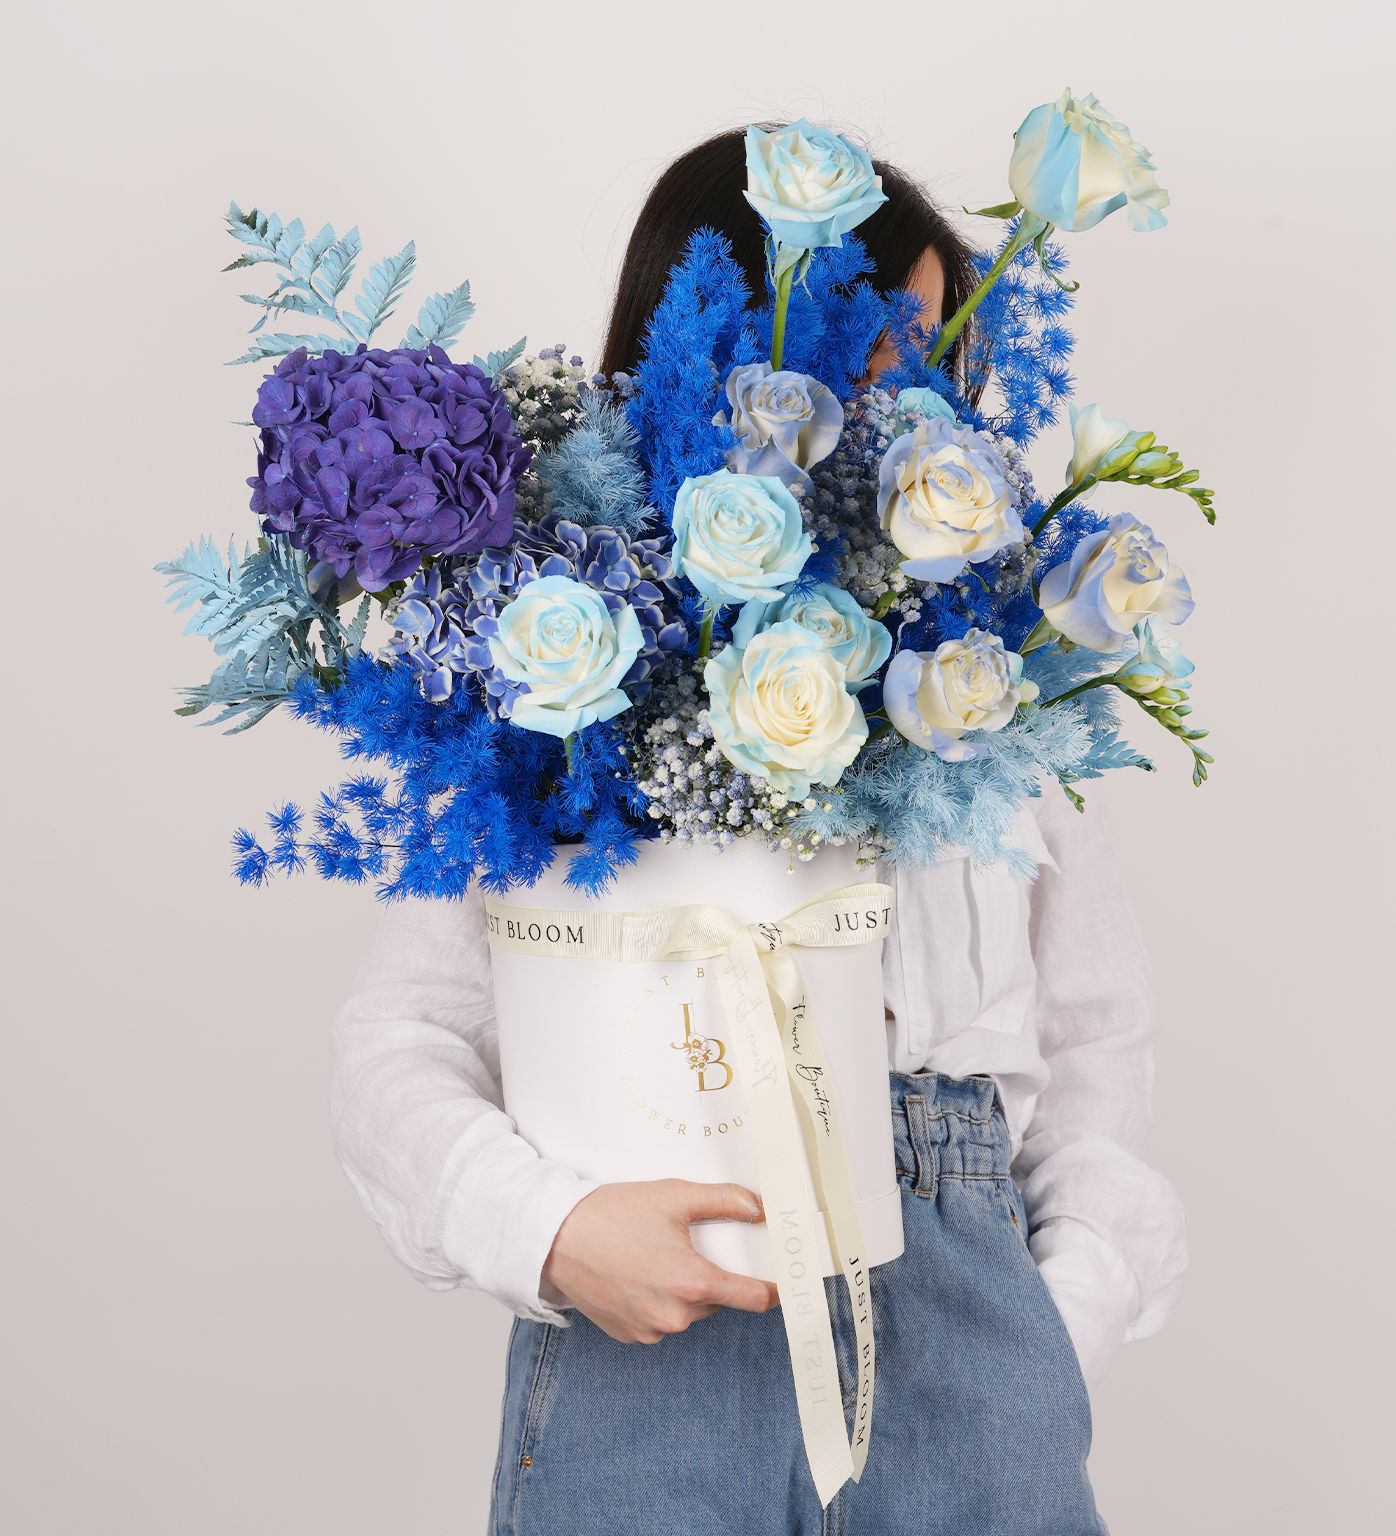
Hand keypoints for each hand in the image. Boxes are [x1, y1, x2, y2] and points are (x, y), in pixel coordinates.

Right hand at [541, 1180, 778, 1343]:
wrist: (555, 1238)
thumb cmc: (611, 1215)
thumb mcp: (674, 1196)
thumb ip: (724, 1200)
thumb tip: (758, 1208)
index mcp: (693, 1282)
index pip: (753, 1298)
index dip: (771, 1290)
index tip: (781, 1286)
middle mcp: (675, 1315)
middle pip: (716, 1300)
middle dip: (709, 1276)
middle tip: (686, 1246)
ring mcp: (650, 1330)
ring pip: (686, 1312)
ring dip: (681, 1291)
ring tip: (652, 1256)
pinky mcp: (629, 1335)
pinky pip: (658, 1321)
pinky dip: (655, 1302)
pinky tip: (636, 1275)